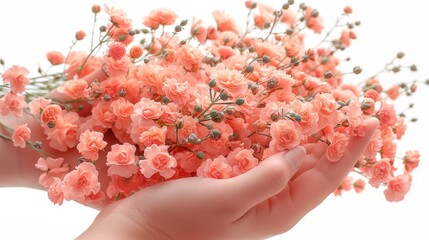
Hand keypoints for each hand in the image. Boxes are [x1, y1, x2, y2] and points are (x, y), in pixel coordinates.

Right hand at [77, 118, 378, 239]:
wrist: (137, 230)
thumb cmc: (178, 222)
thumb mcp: (225, 200)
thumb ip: (265, 178)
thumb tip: (298, 152)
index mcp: (275, 212)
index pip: (324, 179)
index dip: (349, 150)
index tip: (368, 121)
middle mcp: (268, 201)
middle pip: (310, 167)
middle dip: (330, 137)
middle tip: (346, 105)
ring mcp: (248, 188)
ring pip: (286, 158)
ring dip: (303, 133)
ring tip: (319, 106)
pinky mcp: (229, 176)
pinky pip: (259, 153)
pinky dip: (271, 135)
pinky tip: (274, 117)